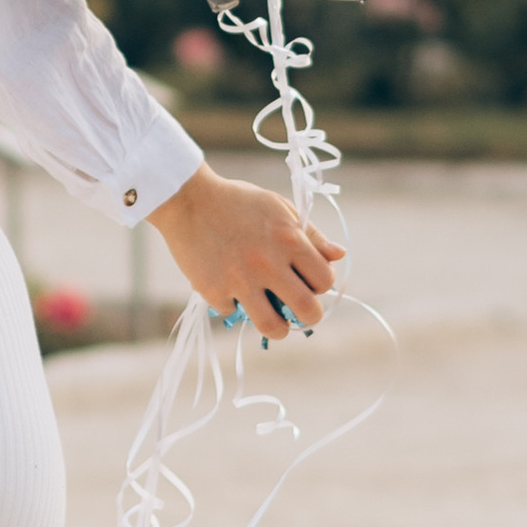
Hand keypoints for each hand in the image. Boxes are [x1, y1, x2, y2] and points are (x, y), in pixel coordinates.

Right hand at [150, 163, 342, 334]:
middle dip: (309, 317)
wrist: (187, 198)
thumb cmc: (238, 201)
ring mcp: (239, 280)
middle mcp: (267, 263)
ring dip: (277, 327)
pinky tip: (228, 288)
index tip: (308, 282)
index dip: (320, 284)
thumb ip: (311, 234)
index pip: (324, 280)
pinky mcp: (213, 289)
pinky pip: (232, 312)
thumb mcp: (279, 208)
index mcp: (289, 240)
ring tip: (273, 320)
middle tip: (298, 313)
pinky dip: (233, 304)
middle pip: (308, 310)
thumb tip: (339, 255)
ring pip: (272, 327)